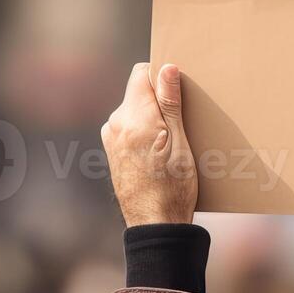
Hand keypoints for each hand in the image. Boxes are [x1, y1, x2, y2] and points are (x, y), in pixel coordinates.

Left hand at [102, 62, 196, 226]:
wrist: (155, 224)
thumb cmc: (173, 186)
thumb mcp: (180, 142)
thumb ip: (170, 103)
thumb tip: (167, 68)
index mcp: (133, 117)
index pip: (142, 73)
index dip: (162, 77)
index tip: (178, 92)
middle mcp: (116, 123)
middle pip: (139, 93)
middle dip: (160, 100)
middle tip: (182, 122)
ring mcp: (111, 138)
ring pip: (135, 111)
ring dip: (153, 118)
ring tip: (172, 142)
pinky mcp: (113, 151)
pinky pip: (129, 128)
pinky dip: (145, 132)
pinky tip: (160, 152)